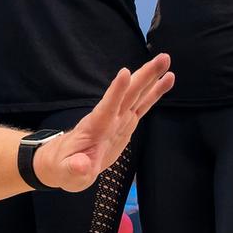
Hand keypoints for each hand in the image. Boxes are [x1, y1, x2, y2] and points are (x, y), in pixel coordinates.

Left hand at [33, 54, 173, 192]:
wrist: (66, 162)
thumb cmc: (65, 167)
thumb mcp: (67, 174)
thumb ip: (75, 168)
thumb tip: (81, 166)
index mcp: (95, 128)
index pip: (106, 108)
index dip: (116, 91)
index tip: (125, 72)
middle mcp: (108, 119)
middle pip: (128, 94)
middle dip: (144, 76)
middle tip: (162, 58)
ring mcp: (118, 119)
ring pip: (137, 95)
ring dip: (151, 78)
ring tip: (166, 60)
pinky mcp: (126, 123)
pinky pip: (142, 106)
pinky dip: (154, 93)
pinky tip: (167, 80)